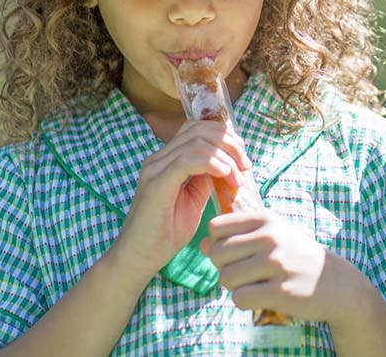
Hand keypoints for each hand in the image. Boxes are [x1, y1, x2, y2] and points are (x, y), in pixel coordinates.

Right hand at [108, 120, 251, 282]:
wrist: (139, 258)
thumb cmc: (166, 233)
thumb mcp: (194, 201)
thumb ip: (206, 180)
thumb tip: (227, 167)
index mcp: (167, 160)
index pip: (196, 128)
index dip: (224, 135)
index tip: (243, 157)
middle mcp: (159, 159)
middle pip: (199, 130)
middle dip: (230, 143)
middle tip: (246, 166)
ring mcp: (155, 169)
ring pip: (196, 142)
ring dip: (225, 157)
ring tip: (237, 178)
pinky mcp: (156, 184)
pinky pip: (187, 160)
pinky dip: (212, 163)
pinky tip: (225, 176)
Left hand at [201, 211, 365, 323]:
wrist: (337, 283)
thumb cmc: (299, 256)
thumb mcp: (275, 234)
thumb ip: (238, 235)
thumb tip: (201, 244)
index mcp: (267, 219)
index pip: (216, 227)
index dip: (217, 242)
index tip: (233, 252)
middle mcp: (271, 238)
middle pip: (217, 254)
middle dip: (224, 267)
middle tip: (243, 273)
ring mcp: (276, 265)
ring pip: (226, 278)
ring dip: (235, 286)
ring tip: (254, 284)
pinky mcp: (280, 292)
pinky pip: (240, 299)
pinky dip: (245, 302)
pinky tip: (260, 297)